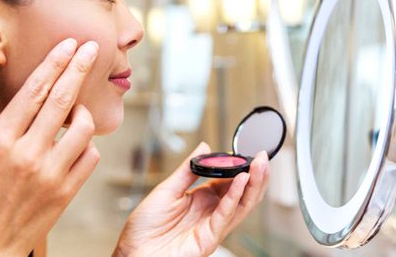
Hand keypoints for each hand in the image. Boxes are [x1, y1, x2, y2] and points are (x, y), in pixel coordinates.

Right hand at [0, 38, 100, 256]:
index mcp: (0, 141)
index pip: (34, 91)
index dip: (54, 63)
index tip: (69, 45)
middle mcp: (28, 153)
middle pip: (62, 99)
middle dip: (80, 68)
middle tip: (92, 48)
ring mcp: (51, 173)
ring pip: (83, 128)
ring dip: (84, 112)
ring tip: (75, 110)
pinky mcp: (66, 191)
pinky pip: (90, 157)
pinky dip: (88, 144)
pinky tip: (76, 141)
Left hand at [114, 143, 269, 256]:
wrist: (132, 252)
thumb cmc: (144, 228)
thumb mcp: (166, 189)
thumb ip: (189, 169)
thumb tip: (204, 148)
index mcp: (201, 199)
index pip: (228, 182)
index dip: (239, 168)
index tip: (247, 153)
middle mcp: (210, 213)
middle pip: (241, 194)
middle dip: (255, 176)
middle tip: (262, 157)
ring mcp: (212, 226)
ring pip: (241, 205)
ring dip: (253, 184)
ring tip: (260, 165)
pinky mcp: (209, 238)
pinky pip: (226, 215)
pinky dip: (235, 197)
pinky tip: (241, 181)